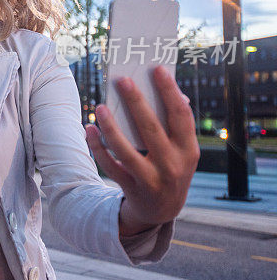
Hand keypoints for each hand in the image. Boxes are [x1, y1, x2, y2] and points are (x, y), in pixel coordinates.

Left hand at [85, 65, 199, 235]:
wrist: (162, 211)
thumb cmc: (170, 167)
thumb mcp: (182, 150)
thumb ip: (176, 125)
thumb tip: (168, 92)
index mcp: (189, 151)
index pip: (181, 116)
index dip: (169, 91)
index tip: (157, 69)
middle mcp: (172, 165)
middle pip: (151, 129)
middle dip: (136, 102)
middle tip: (122, 80)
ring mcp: (152, 179)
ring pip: (126, 150)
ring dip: (111, 127)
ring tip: (100, 107)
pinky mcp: (131, 188)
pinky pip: (110, 166)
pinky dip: (98, 147)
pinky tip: (89, 129)